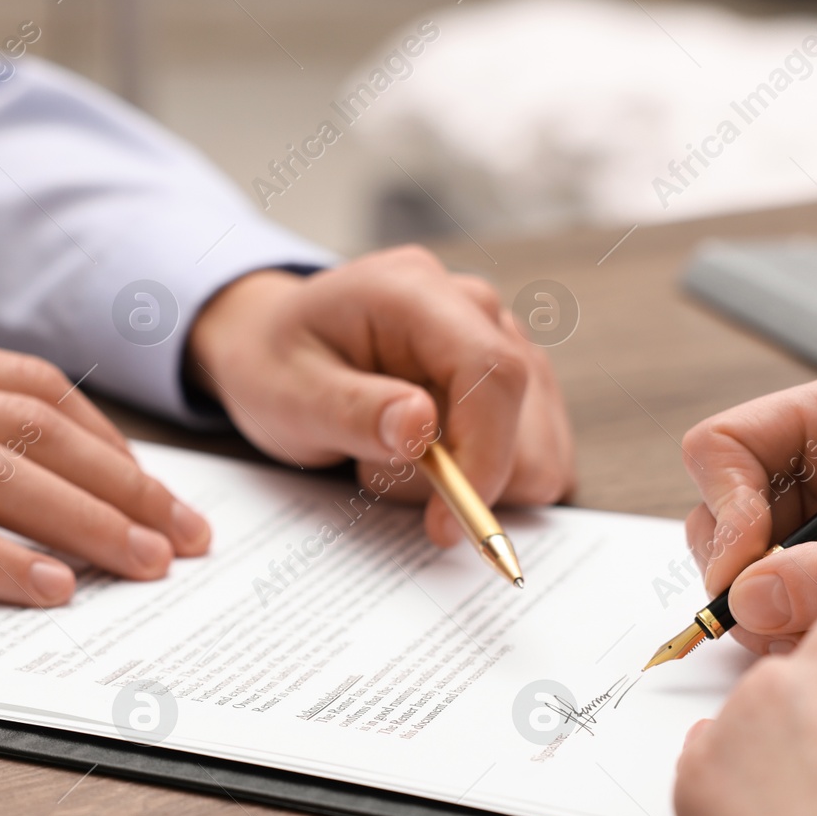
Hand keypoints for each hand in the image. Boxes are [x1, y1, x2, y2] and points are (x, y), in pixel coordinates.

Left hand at [187, 248, 575, 545]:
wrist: (278, 346)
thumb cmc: (278, 364)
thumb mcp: (288, 394)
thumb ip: (353, 410)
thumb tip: (421, 427)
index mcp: (417, 292)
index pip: (493, 373)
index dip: (485, 458)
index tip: (447, 524)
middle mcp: (475, 307)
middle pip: (526, 416)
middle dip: (463, 477)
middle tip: (377, 472)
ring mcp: (504, 340)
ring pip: (538, 445)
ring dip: (469, 479)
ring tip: (395, 457)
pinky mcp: (518, 380)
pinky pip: (537, 453)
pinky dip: (488, 479)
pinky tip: (431, 462)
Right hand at [680, 363, 816, 657]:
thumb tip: (751, 600)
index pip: (728, 447)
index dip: (726, 511)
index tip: (749, 577)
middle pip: (728, 513)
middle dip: (746, 575)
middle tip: (781, 629)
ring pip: (758, 568)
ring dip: (778, 612)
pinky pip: (802, 604)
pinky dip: (811, 634)